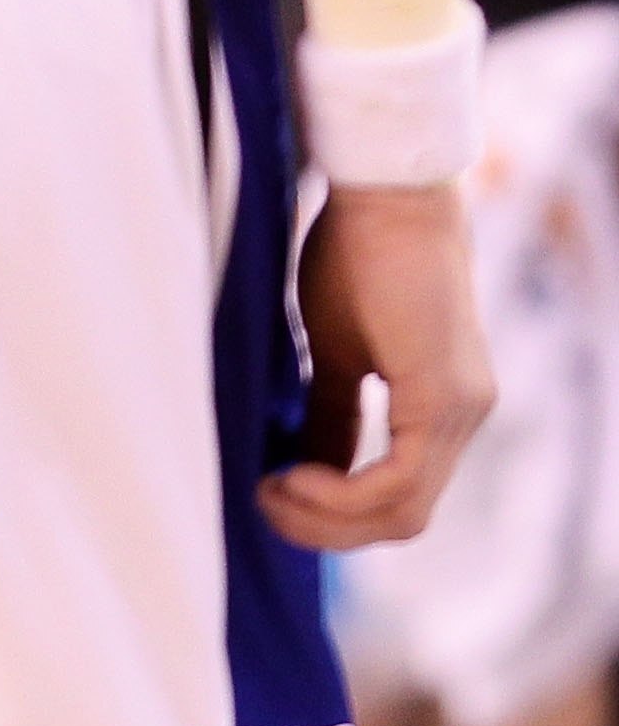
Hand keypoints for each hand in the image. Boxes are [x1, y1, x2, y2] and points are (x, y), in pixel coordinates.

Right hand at [262, 180, 493, 550]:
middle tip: (261, 501)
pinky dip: (340, 492)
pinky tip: (291, 471)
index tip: (267, 488)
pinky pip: (398, 481)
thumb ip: (328, 410)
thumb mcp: (334, 349)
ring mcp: (462, 411)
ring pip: (403, 511)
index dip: (330, 511)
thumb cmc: (356, 255)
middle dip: (325, 528)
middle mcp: (465, 418)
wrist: (387, 197)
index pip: (397, 496)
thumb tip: (300, 462)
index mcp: (441, 408)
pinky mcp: (444, 399)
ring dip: (327, 517)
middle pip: (403, 520)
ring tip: (268, 488)